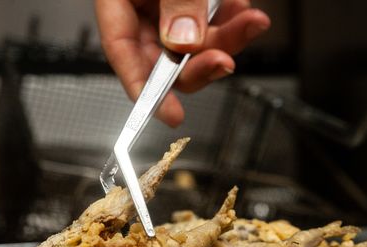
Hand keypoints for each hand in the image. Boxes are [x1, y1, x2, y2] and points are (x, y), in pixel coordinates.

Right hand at [95, 0, 270, 126]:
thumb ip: (173, 2)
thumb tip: (185, 41)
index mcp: (116, 2)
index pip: (123, 55)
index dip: (147, 91)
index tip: (171, 115)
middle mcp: (141, 12)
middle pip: (168, 57)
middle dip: (202, 63)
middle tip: (224, 60)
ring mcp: (166, 9)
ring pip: (197, 43)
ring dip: (227, 39)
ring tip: (250, 21)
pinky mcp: (191, 4)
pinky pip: (211, 22)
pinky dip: (230, 20)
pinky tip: (241, 11)